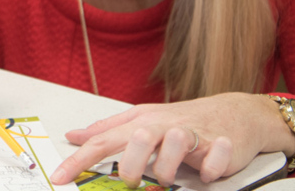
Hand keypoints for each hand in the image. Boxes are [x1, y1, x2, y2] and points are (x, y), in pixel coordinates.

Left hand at [49, 93, 294, 186]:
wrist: (236, 113)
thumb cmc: (182, 120)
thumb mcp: (141, 121)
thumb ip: (106, 130)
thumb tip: (74, 136)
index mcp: (140, 122)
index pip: (103, 141)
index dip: (79, 160)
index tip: (59, 177)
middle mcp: (163, 124)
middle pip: (137, 138)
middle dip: (131, 164)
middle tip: (133, 181)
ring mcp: (192, 133)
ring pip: (173, 145)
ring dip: (167, 168)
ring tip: (169, 176)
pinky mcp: (220, 144)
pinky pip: (213, 160)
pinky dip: (210, 169)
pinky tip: (207, 170)